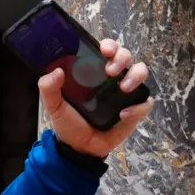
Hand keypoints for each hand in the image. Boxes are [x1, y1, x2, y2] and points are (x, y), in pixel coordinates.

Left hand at [40, 36, 150, 159]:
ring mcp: (126, 93)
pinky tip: (123, 114)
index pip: (106, 50)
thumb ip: (49, 88)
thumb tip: (56, 70)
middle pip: (126, 56)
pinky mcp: (135, 110)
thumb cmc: (69, 123)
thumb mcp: (55, 106)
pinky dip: (138, 107)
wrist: (79, 148)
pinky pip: (145, 102)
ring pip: (141, 72)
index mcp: (94, 72)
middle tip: (111, 71)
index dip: (109, 45)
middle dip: (122, 57)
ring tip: (124, 88)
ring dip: (135, 76)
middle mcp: (112, 78)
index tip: (104, 50)